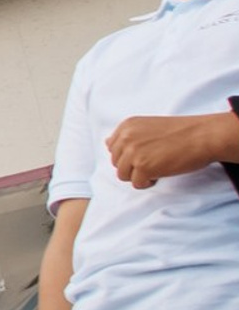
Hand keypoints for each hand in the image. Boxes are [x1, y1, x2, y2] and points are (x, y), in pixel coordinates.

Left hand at [106, 112, 238, 187]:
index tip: (146, 153)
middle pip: (117, 162)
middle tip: (155, 161)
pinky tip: (161, 173)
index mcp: (127, 126)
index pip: (113, 148)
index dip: (129, 155)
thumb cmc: (182, 132)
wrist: (203, 135)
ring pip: (123, 175)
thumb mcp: (148, 126)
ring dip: (139, 175)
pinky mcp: (143, 168)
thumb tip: (107, 143)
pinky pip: (136, 183)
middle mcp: (126, 138)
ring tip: (157, 168)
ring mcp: (133, 153)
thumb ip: (129, 135)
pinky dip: (148, 182)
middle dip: (133, 166)